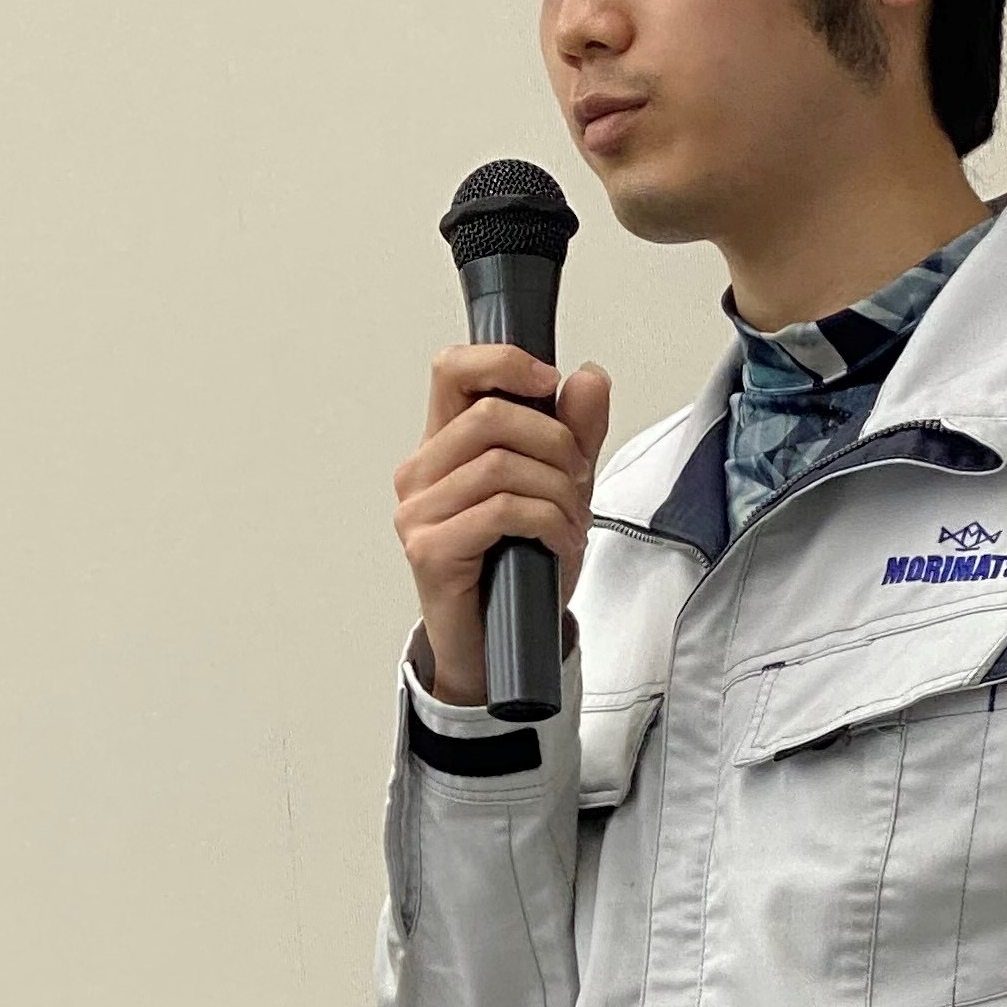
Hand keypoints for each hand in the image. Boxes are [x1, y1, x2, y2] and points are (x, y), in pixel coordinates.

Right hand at [392, 345, 611, 707]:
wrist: (501, 645)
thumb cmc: (519, 568)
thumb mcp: (561, 488)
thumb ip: (575, 431)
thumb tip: (588, 377)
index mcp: (444, 445)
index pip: (452, 369)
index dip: (503, 362)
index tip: (549, 382)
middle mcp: (421, 473)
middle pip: (490, 415)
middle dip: (555, 442)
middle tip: (578, 478)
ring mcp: (418, 512)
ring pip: (500, 464)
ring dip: (556, 491)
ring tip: (571, 521)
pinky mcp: (429, 550)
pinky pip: (501, 511)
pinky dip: (547, 523)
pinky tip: (559, 544)